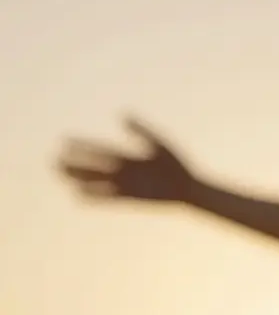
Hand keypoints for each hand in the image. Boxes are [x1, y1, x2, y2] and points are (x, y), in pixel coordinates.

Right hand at [57, 118, 198, 201]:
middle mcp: (124, 171)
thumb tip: (121, 115)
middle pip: (95, 166)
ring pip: (97, 181)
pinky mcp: (131, 198)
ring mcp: (126, 185)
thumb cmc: (176, 165)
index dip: (83, 145)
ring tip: (61, 174)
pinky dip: (94, 197)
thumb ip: (141, 130)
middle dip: (76, 163)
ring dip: (79, 178)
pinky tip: (78, 195)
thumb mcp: (159, 143)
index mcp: (130, 157)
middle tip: (55, 160)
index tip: (65, 140)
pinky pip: (108, 198)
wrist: (188, 188)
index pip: (101, 149)